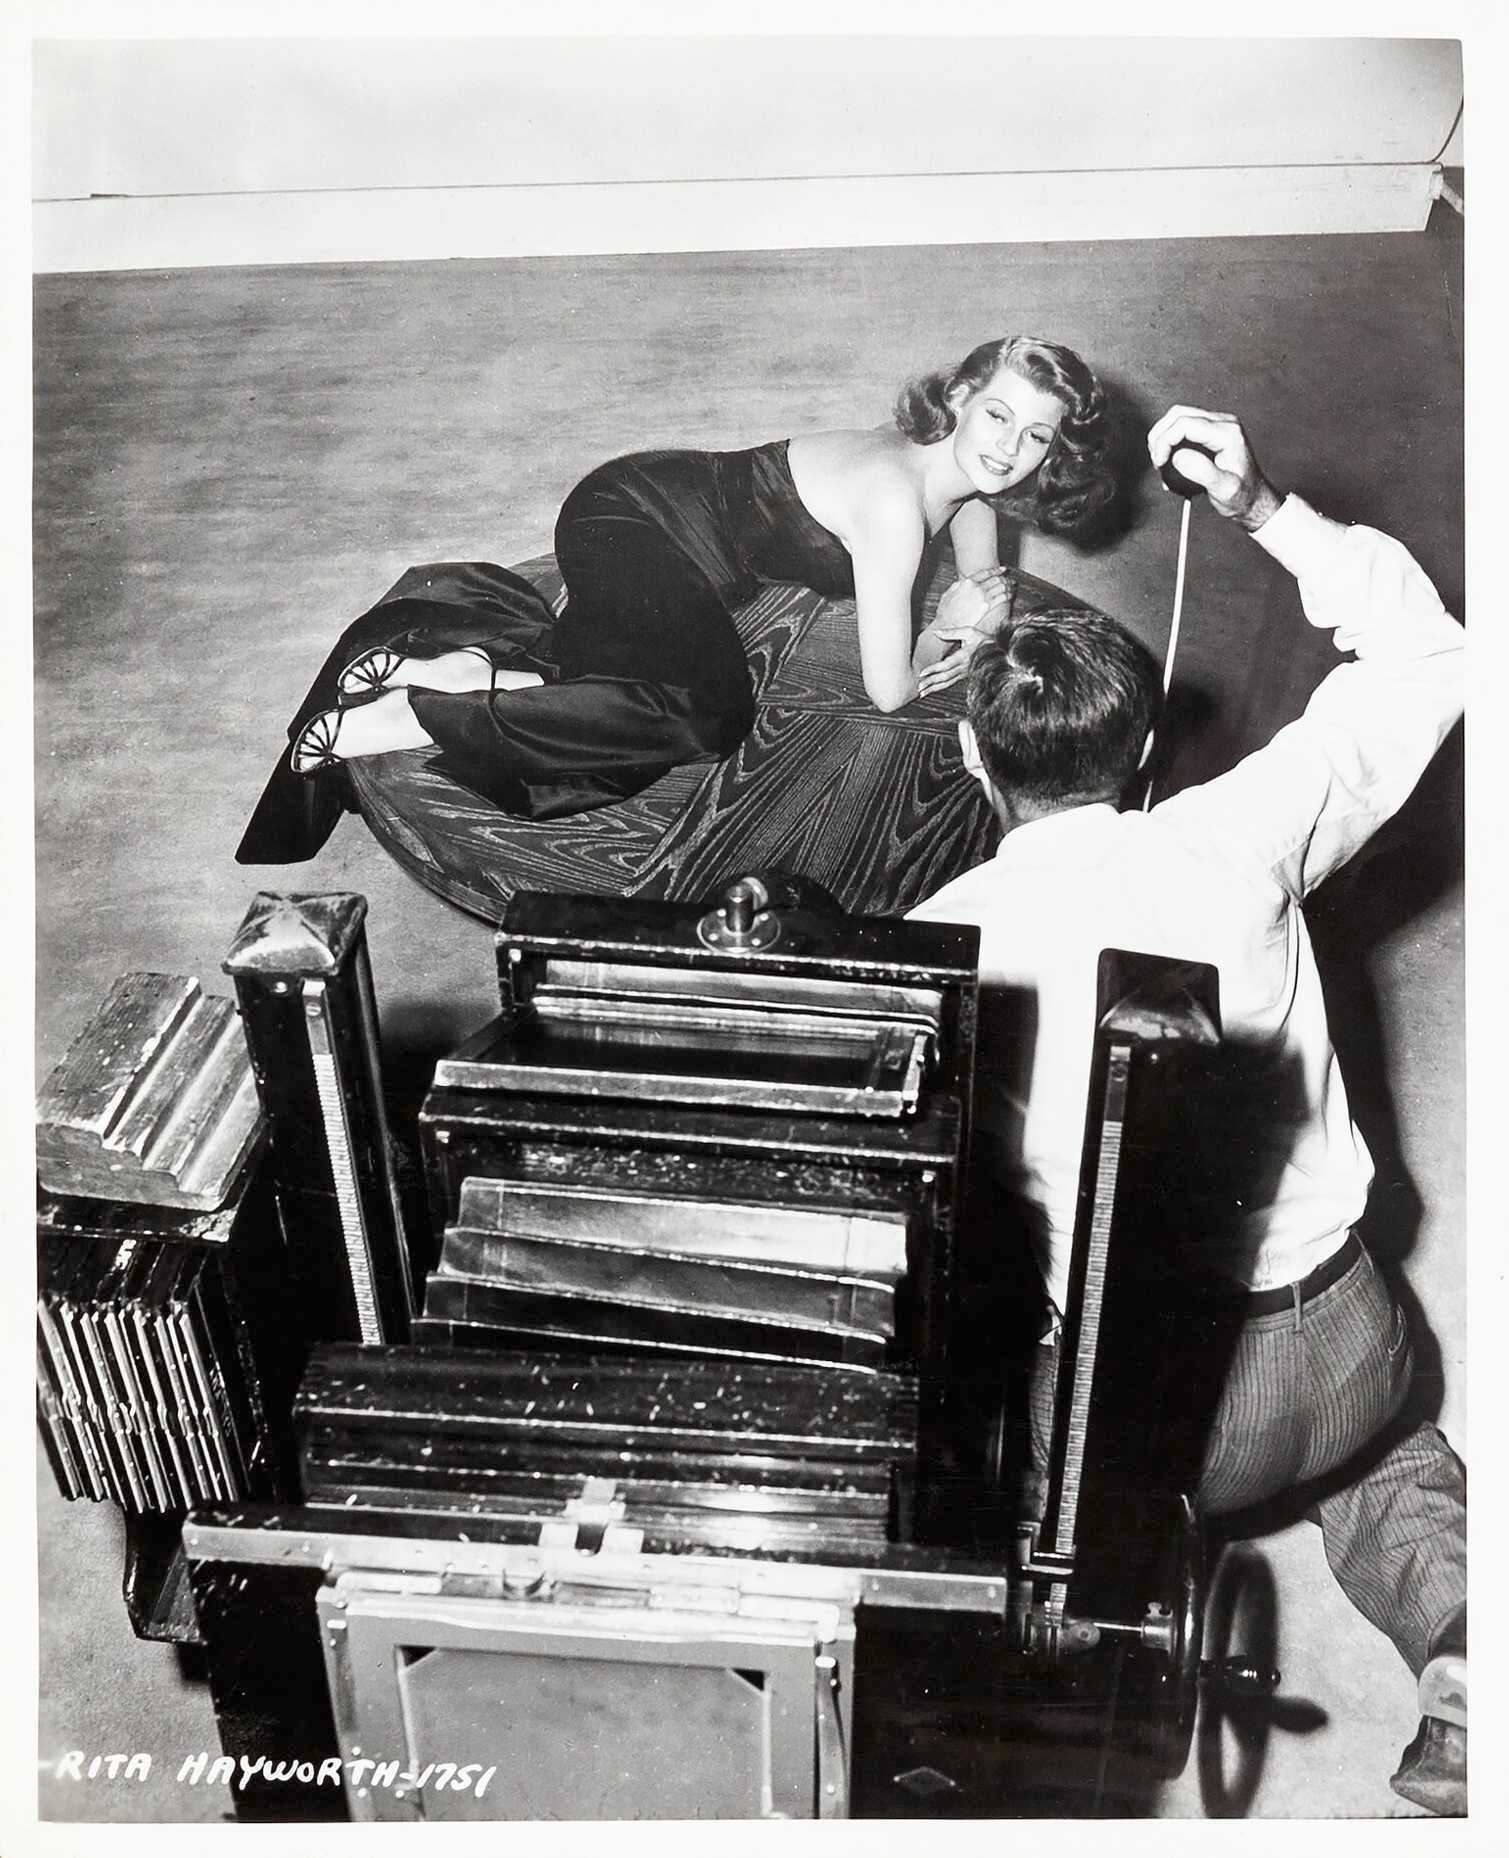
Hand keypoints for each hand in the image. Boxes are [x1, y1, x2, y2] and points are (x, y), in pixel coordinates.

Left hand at [916, 637, 979, 699]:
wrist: (997, 650)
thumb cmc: (982, 639)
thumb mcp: (969, 631)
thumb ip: (951, 632)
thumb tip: (936, 632)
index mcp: (964, 656)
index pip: (946, 665)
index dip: (933, 669)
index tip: (922, 673)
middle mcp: (964, 667)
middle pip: (945, 677)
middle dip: (931, 682)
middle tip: (919, 687)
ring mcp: (964, 674)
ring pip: (947, 683)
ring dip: (934, 689)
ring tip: (922, 693)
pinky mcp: (964, 676)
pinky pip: (950, 683)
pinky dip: (939, 688)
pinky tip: (931, 690)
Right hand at [932, 568, 1012, 639]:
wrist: (947, 624)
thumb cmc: (945, 611)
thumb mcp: (949, 593)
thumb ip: (958, 585)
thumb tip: (963, 581)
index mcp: (967, 582)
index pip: (985, 573)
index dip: (996, 570)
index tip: (1003, 570)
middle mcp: (976, 587)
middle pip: (996, 579)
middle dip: (1005, 578)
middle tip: (1010, 580)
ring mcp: (983, 596)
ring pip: (1001, 586)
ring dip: (1009, 585)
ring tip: (1012, 587)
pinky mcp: (987, 606)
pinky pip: (1002, 597)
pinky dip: (1009, 594)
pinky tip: (1011, 595)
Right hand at [1147, 406, 1283, 530]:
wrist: (1253, 497)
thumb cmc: (1242, 495)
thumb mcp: (1223, 489)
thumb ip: (1201, 471)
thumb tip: (1178, 457)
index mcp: (1227, 433)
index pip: (1185, 424)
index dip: (1165, 441)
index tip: (1160, 462)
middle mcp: (1223, 423)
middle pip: (1179, 414)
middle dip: (1160, 436)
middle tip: (1157, 461)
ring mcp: (1217, 424)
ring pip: (1178, 416)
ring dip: (1163, 436)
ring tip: (1161, 460)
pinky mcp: (1210, 431)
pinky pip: (1183, 426)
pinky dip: (1170, 440)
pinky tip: (1169, 460)